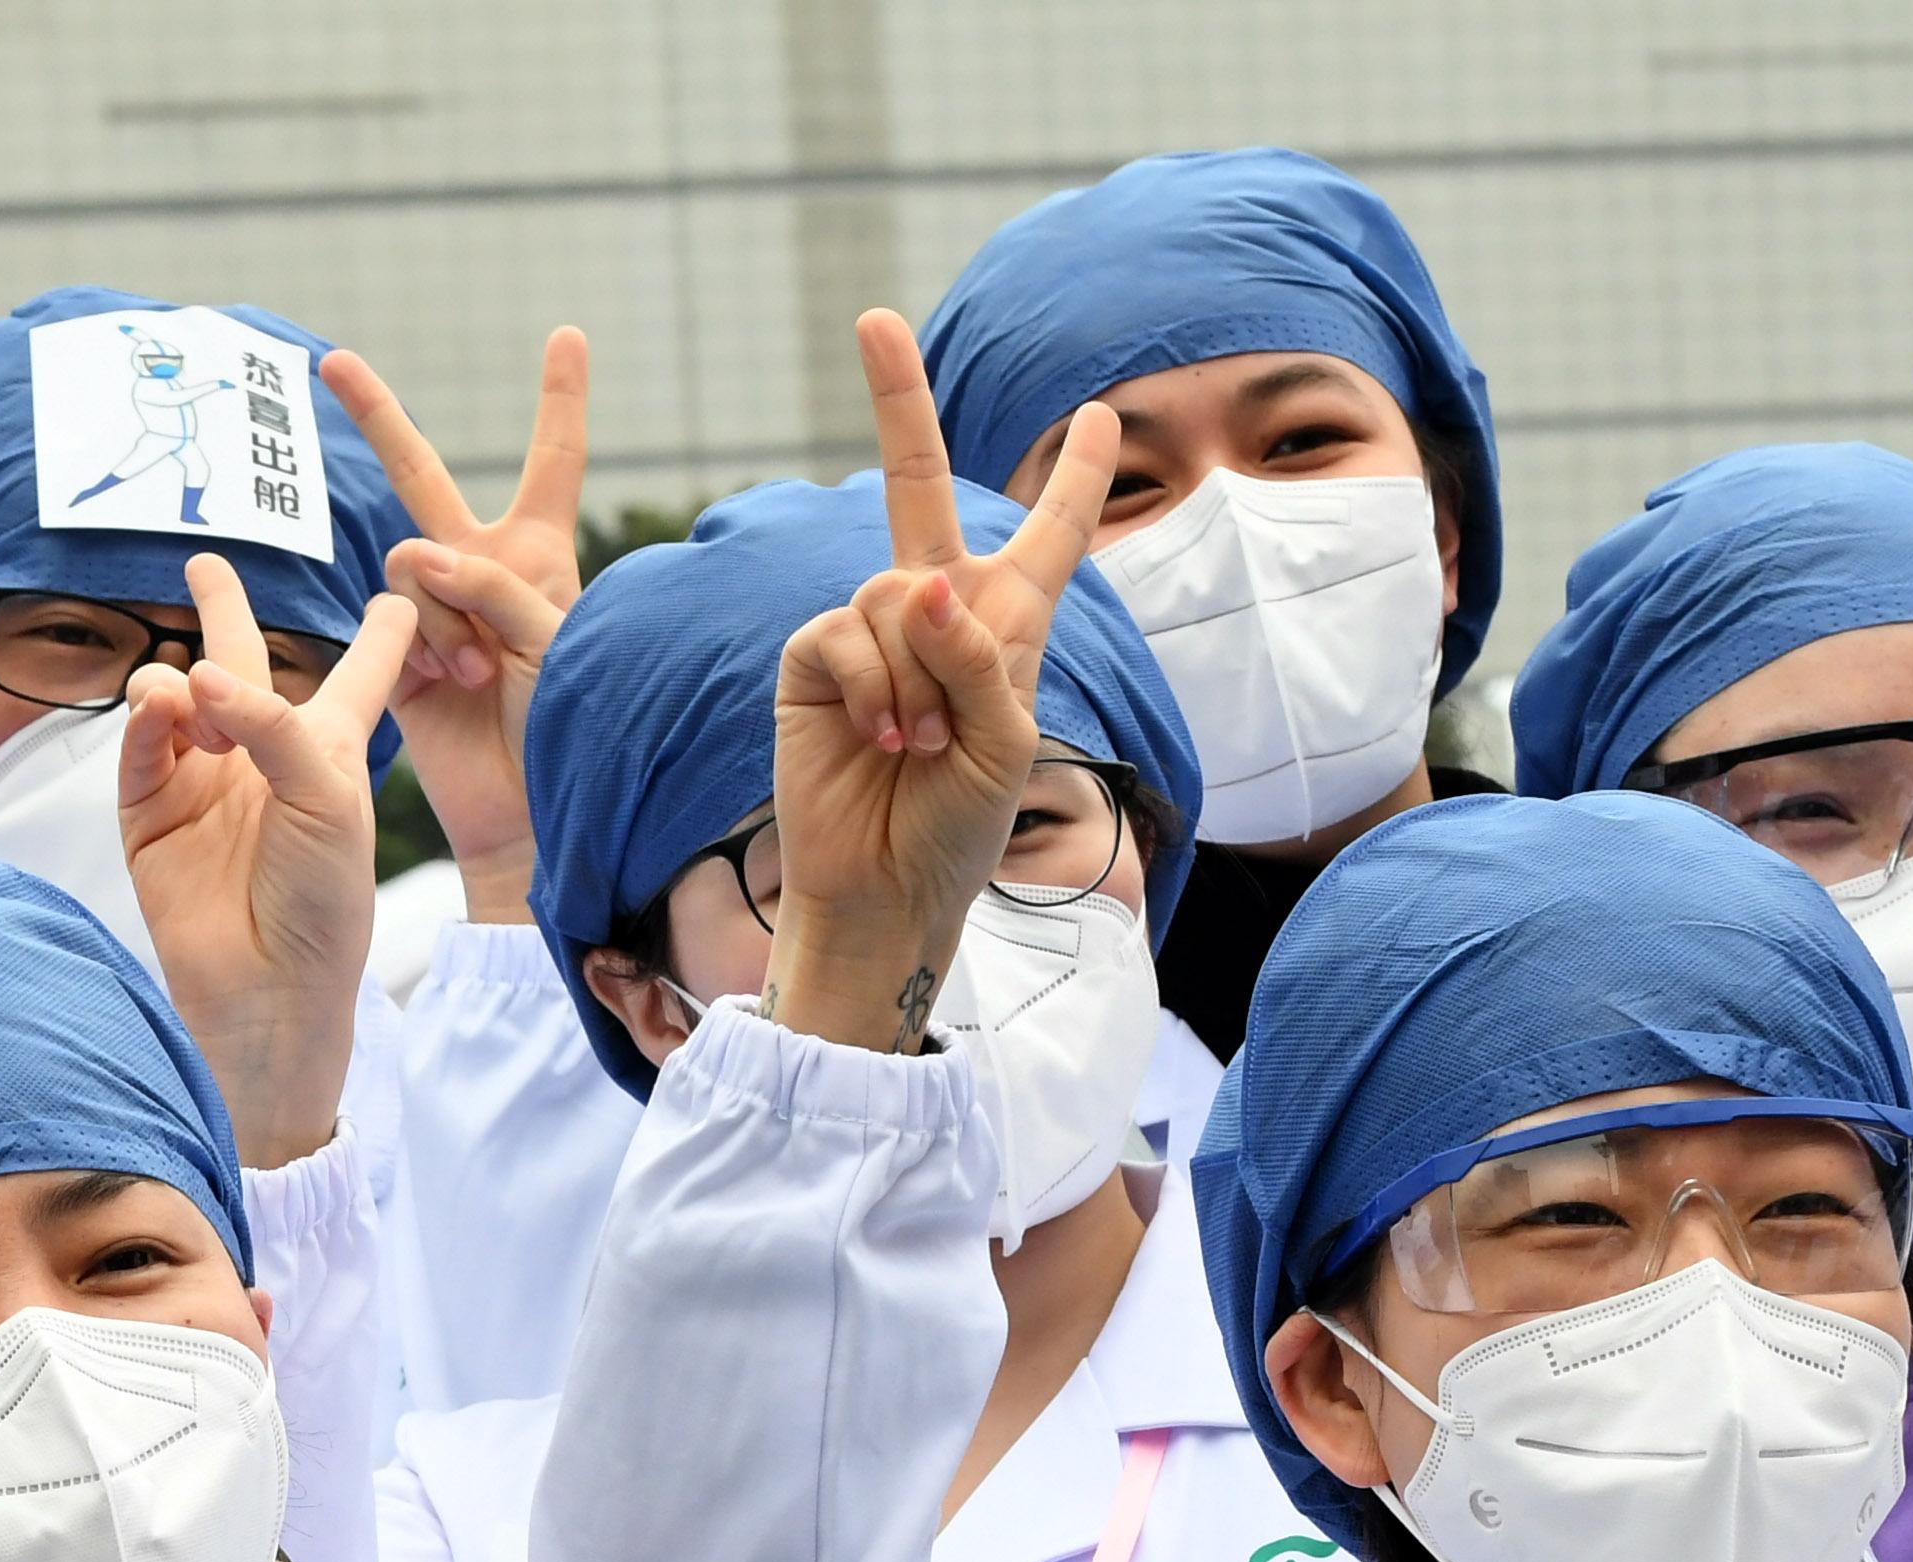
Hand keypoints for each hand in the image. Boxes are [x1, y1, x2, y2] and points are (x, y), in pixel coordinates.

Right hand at [120, 555, 419, 1160]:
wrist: (271, 993)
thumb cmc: (324, 902)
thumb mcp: (329, 794)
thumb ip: (270, 722)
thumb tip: (188, 672)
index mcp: (329, 750)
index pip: (360, 674)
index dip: (382, 635)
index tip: (399, 593)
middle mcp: (263, 758)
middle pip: (244, 664)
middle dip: (224, 610)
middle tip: (205, 561)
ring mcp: (201, 785)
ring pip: (180, 697)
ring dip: (180, 678)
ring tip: (190, 692)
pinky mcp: (149, 817)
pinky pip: (140, 749)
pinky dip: (146, 722)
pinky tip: (160, 707)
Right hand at [322, 329, 587, 922]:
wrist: (530, 808)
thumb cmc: (571, 723)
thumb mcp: (556, 637)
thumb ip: (493, 584)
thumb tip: (416, 557)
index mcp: (537, 553)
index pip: (553, 460)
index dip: (559, 398)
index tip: (567, 335)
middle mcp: (478, 568)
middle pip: (421, 477)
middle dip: (375, 416)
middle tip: (331, 360)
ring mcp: (429, 610)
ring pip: (411, 566)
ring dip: (447, 615)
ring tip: (481, 673)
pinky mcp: (395, 654)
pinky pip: (392, 615)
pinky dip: (423, 644)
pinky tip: (448, 683)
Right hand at [770, 312, 1114, 1056]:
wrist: (886, 889)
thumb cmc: (960, 826)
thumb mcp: (1004, 741)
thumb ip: (976, 658)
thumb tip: (919, 587)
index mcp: (1007, 625)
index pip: (1047, 535)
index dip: (1075, 477)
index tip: (1099, 413)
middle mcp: (933, 613)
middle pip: (916, 487)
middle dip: (897, 402)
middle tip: (873, 320)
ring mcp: (866, 633)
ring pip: (895, 596)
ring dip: (918, 681)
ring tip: (919, 748)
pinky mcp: (813, 662)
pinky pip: (845, 634)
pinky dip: (874, 689)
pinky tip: (880, 741)